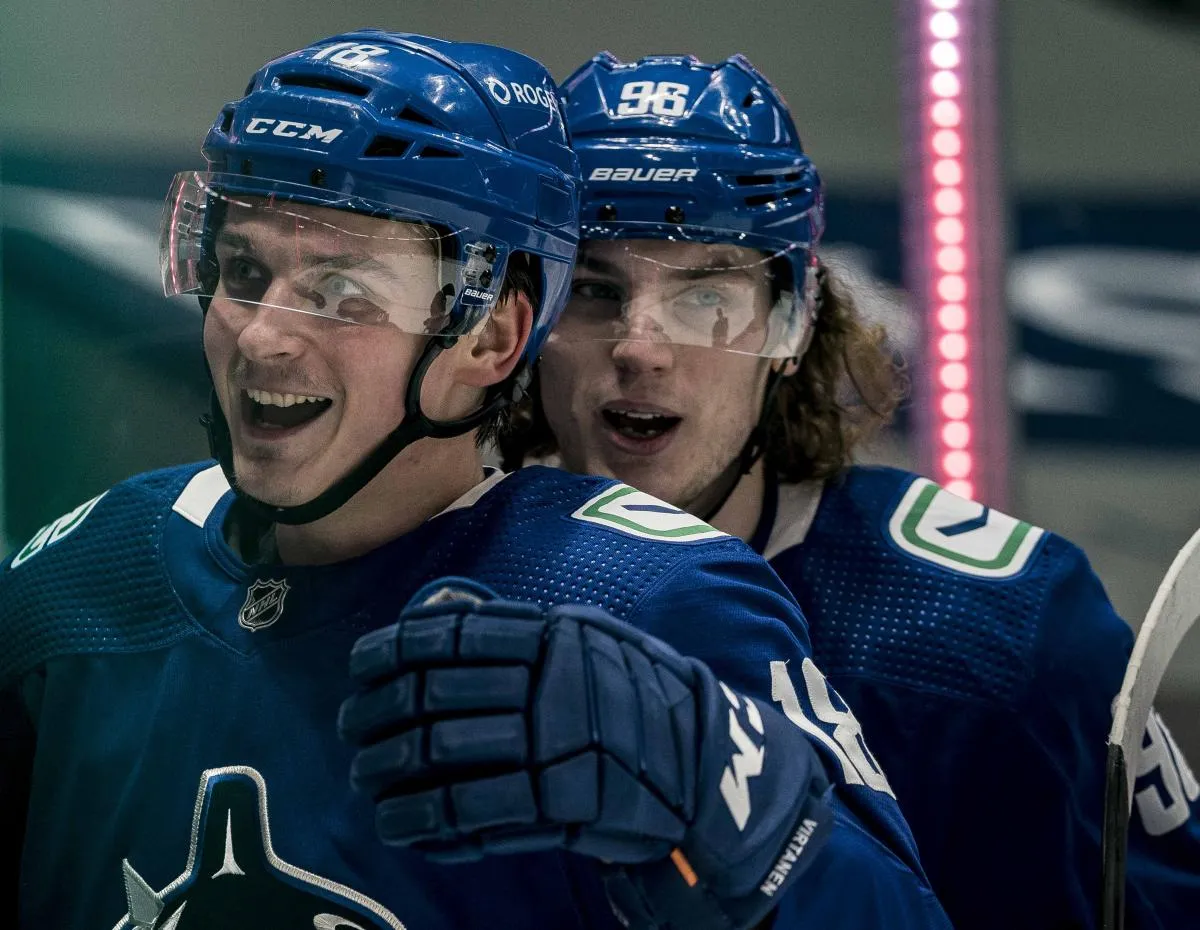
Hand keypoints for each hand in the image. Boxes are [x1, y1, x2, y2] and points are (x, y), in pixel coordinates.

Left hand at [339, 578, 832, 927]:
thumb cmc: (636, 696)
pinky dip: (425, 817)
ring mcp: (557, 747)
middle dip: (379, 712)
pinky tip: (396, 821)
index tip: (360, 665)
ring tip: (365, 775)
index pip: (455, 636)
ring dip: (390, 767)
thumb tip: (439, 617)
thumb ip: (524, 630)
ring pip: (445, 753)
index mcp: (556, 636)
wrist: (705, 764)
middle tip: (352, 726)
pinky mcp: (562, 807)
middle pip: (436, 694)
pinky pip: (475, 812)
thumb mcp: (592, 639)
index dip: (395, 650)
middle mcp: (552, 685)